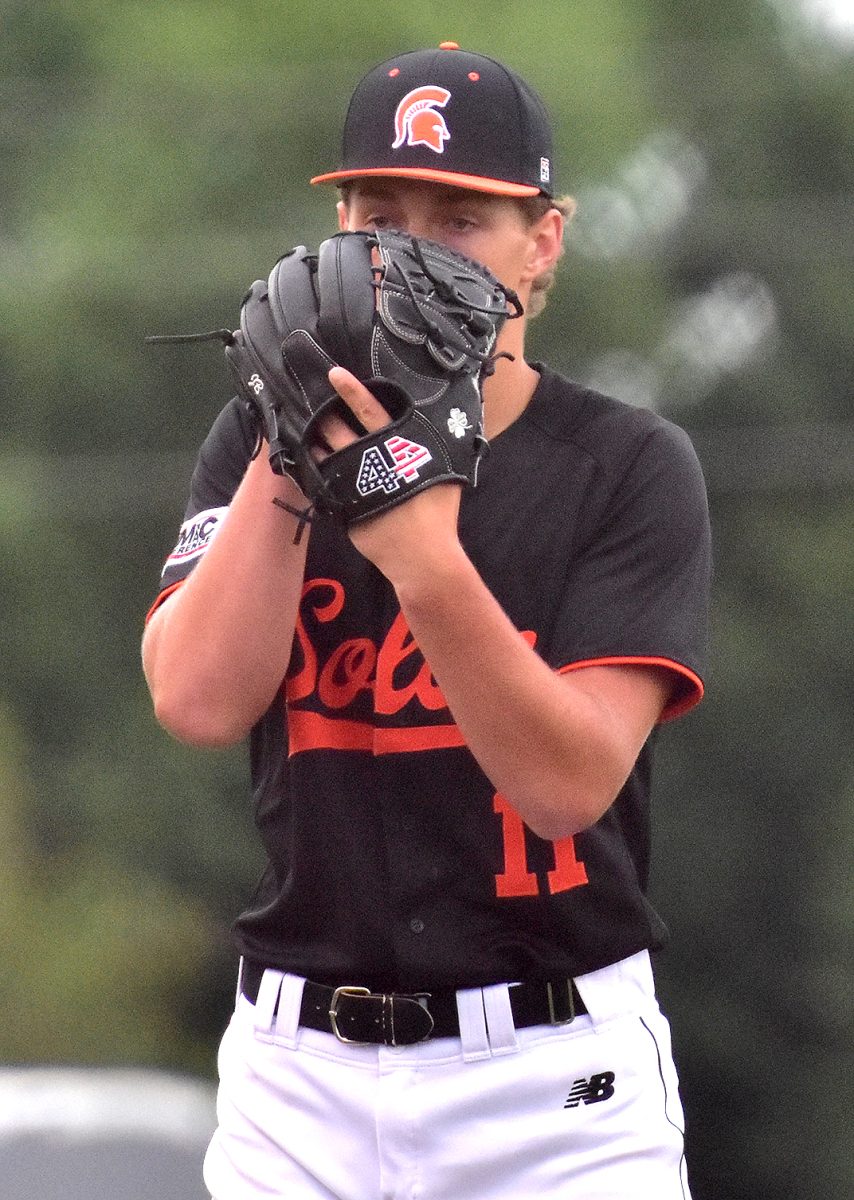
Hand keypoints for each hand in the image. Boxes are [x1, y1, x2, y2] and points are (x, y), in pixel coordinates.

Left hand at [317, 367, 463, 581]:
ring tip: (309, 433)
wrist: (421, 555)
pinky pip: (321, 482)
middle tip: (316, 406)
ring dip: (315, 442)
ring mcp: (352, 483)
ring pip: (324, 453)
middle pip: (338, 429)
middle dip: (326, 416)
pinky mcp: (341, 505)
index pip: (371, 411)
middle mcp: (369, 459)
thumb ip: (437, 447)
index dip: (352, 391)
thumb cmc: (437, 514)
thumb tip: (453, 425)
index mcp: (396, 447)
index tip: (334, 374)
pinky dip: (313, 472)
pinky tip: (309, 466)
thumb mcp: (445, 470)